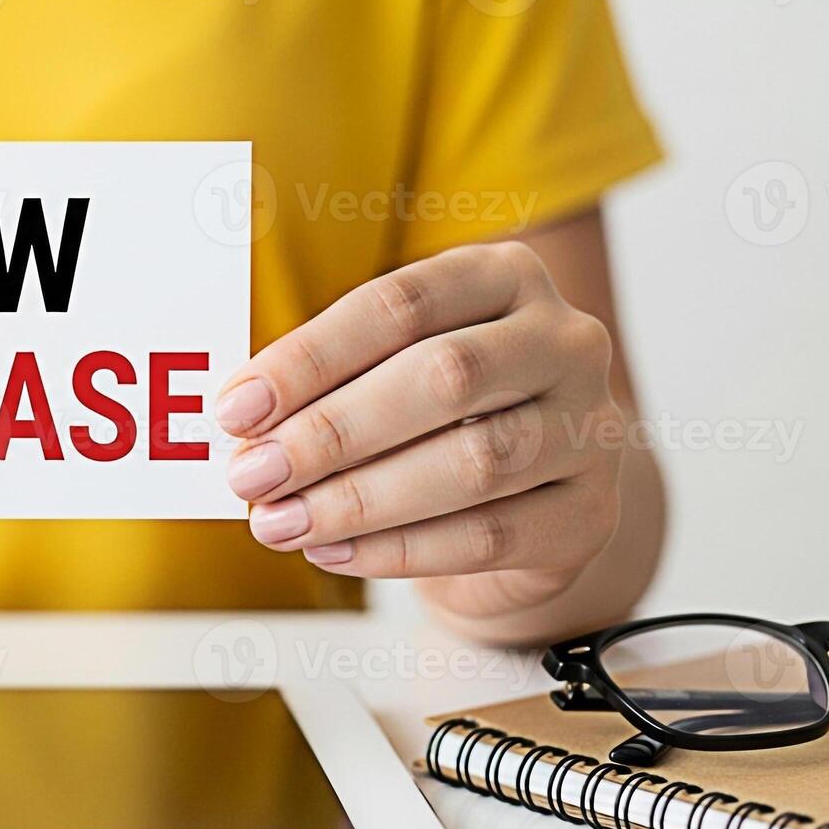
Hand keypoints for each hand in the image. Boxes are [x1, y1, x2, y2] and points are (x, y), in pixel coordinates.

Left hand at [217, 242, 624, 618]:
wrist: (532, 493)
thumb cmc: (438, 416)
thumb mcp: (390, 367)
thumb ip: (330, 379)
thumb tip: (242, 421)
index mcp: (503, 277)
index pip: (399, 306)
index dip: (311, 358)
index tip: (236, 408)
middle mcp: (563, 341)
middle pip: (444, 377)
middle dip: (331, 431)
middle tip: (253, 472)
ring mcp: (591, 428)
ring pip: (473, 463)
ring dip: (358, 499)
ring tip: (280, 521)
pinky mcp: (591, 513)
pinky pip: (490, 536)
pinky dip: (399, 551)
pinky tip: (333, 551)